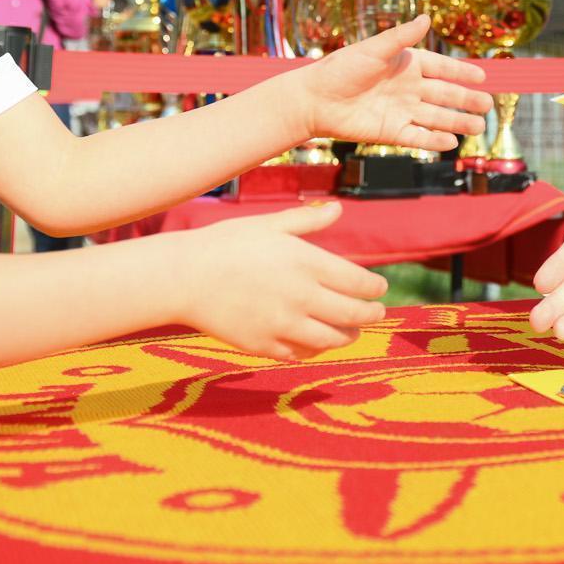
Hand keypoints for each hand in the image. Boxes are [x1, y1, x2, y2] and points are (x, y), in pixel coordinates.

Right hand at [178, 201, 388, 358]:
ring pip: (332, 340)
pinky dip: (317, 349)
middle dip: (371, 314)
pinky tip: (319, 341)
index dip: (375, 288)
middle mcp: (301, 296)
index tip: (380, 287)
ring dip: (349, 336)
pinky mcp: (264, 346)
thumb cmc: (226, 244)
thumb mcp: (269, 225)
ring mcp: (283, 325)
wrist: (184, 278)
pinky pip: (302, 354)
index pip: (359, 282)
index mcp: (306, 262)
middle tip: (378, 313)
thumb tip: (338, 210)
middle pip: (353, 315)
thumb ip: (307, 220)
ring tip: (353, 331)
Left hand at [291, 15, 491, 150]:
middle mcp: (408, 88)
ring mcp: (401, 111)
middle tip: (487, 105)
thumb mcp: (374, 49)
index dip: (461, 73)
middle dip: (466, 100)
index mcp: (406, 65)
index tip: (482, 77)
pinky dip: (434, 141)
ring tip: (479, 127)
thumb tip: (427, 17)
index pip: (441, 68)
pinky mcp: (391, 132)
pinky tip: (451, 142)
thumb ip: (401, 36)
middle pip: (444, 95)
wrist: (314, 100)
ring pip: (436, 118)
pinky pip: (418, 137)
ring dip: (457, 122)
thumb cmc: (341, 69)